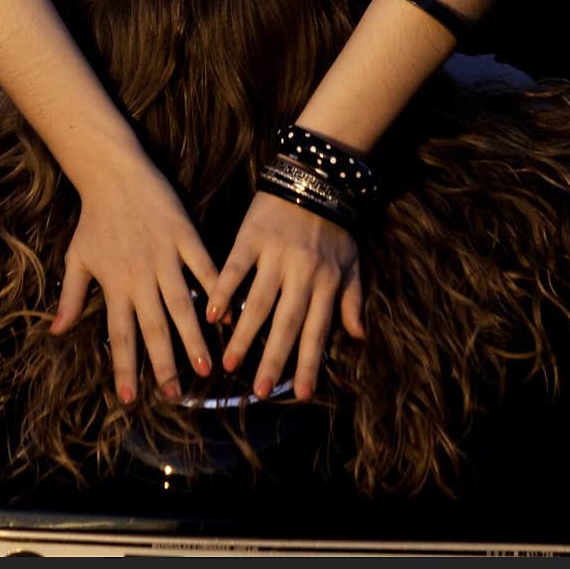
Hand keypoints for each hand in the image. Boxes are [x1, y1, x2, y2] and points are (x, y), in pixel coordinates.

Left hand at [50, 156, 217, 404]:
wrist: (114, 174)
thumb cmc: (94, 219)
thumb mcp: (76, 259)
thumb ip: (70, 298)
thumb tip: (56, 332)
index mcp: (114, 284)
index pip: (120, 334)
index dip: (124, 367)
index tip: (129, 398)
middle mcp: (140, 276)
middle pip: (154, 327)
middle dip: (164, 364)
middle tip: (175, 396)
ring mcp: (165, 257)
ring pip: (181, 305)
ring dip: (193, 338)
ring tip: (206, 369)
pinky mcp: (185, 236)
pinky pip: (205, 268)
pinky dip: (217, 292)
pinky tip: (228, 316)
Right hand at [205, 192, 364, 400]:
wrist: (316, 174)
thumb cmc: (335, 223)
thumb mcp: (353, 261)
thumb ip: (353, 299)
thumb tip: (359, 336)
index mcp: (328, 281)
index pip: (318, 330)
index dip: (310, 362)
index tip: (302, 394)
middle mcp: (303, 272)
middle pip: (287, 322)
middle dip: (274, 359)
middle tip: (260, 391)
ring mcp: (276, 255)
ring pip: (259, 301)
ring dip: (243, 335)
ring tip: (227, 364)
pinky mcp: (252, 236)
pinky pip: (235, 268)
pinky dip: (223, 291)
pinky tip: (210, 315)